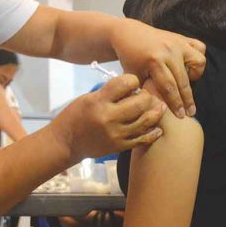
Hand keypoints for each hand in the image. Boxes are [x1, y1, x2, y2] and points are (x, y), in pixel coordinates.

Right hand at [49, 74, 165, 163]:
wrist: (66, 142)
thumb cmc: (75, 115)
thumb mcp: (89, 98)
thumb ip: (110, 93)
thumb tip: (134, 88)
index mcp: (98, 101)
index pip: (125, 83)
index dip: (132, 80)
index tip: (132, 82)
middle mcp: (108, 118)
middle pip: (141, 103)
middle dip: (147, 96)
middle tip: (146, 95)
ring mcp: (116, 134)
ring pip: (146, 121)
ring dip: (155, 112)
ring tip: (159, 107)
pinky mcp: (119, 147)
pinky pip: (143, 139)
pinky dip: (153, 133)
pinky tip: (158, 127)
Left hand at [111, 19, 205, 117]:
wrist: (127, 34)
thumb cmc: (129, 58)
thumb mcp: (134, 76)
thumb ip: (147, 90)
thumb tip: (160, 107)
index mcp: (154, 61)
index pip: (169, 87)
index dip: (176, 104)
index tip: (182, 116)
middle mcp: (169, 50)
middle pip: (183, 80)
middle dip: (187, 99)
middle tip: (190, 112)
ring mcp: (177, 42)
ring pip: (198, 61)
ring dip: (195, 74)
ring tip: (186, 80)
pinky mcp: (182, 37)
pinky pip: (199, 47)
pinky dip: (197, 57)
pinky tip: (188, 65)